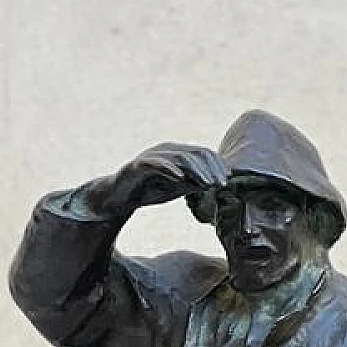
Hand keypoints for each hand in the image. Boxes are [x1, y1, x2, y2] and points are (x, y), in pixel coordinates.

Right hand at [107, 143, 227, 215]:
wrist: (119, 197)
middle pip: (196, 153)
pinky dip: (170, 170)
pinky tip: (181, 179)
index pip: (203, 153)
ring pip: (180, 157)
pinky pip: (157, 164)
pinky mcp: (139, 164)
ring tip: (207, 185)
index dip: (218, 166)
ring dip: (197, 171)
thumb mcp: (178, 188)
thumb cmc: (150, 191)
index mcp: (177, 153)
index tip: (227, 181)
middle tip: (221, 184)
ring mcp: (153, 155)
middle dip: (211, 169)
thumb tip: (217, 184)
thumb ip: (195, 184)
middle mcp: (167, 150)